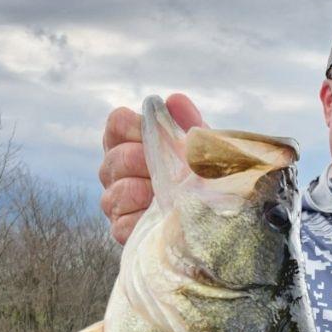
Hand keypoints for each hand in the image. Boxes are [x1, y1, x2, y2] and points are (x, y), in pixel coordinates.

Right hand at [99, 92, 204, 244]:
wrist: (216, 219)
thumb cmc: (202, 178)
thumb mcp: (200, 150)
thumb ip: (188, 123)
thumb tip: (174, 101)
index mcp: (128, 142)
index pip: (117, 123)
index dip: (138, 126)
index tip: (160, 135)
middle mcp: (114, 170)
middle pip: (116, 158)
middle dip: (145, 162)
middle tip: (170, 170)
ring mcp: (115, 201)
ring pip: (116, 192)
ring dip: (146, 192)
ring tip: (169, 195)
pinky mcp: (122, 230)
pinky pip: (122, 225)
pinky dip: (143, 220)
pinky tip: (162, 217)